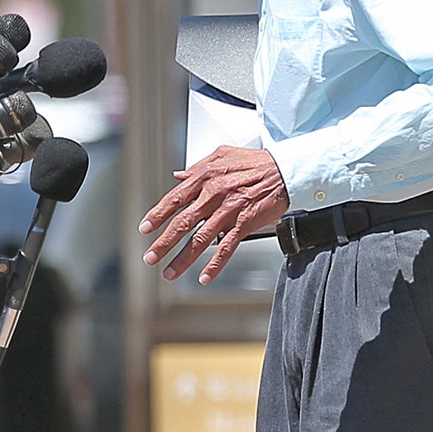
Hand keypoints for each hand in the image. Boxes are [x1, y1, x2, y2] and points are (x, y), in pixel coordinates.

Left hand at [139, 145, 289, 283]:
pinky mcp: (245, 223)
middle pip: (182, 223)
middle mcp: (213, 195)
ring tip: (169, 273)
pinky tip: (205, 276)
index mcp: (205, 178)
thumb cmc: (257, 162)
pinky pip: (226, 247)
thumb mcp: (222, 155)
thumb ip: (198, 167)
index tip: (144, 228)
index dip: (157, 215)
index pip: (174, 199)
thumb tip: (178, 176)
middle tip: (149, 257)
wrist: (287, 169)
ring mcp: (229, 211)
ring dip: (183, 259)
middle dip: (163, 243)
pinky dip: (215, 264)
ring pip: (200, 239)